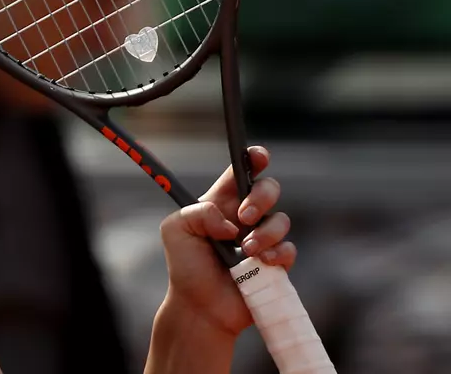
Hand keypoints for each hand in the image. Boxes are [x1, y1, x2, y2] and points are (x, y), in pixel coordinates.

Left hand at [157, 146, 294, 335]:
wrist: (201, 308)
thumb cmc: (187, 267)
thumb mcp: (176, 231)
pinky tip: (259, 263)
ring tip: (245, 251)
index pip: (241, 172)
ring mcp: (262, 239)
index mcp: (220, 202)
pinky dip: (277, 253)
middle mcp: (244, 217)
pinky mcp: (275, 262)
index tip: (259, 156)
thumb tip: (229, 222)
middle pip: (269, 188)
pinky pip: (289, 248)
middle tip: (245, 215)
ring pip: (281, 219)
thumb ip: (198, 213)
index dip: (253, 158)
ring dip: (265, 233)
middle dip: (261, 196)